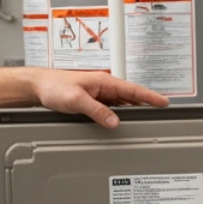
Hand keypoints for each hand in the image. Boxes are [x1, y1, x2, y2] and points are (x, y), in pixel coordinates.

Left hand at [29, 68, 168, 127]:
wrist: (39, 87)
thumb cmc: (55, 87)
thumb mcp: (77, 100)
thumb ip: (97, 111)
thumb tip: (114, 122)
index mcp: (104, 82)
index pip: (133, 90)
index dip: (150, 96)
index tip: (164, 102)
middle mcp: (103, 86)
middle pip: (131, 96)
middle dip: (146, 103)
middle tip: (161, 110)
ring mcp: (99, 93)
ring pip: (122, 103)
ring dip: (133, 109)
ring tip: (146, 117)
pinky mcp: (92, 100)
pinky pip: (111, 107)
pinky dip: (120, 113)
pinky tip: (122, 120)